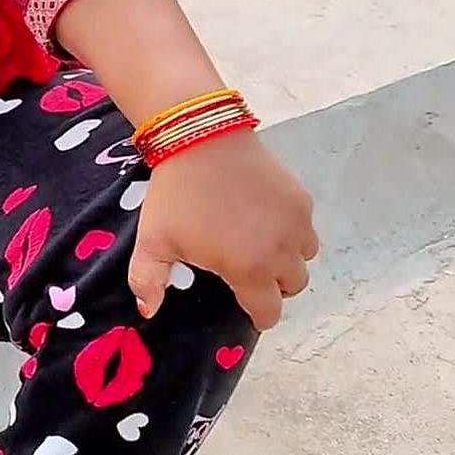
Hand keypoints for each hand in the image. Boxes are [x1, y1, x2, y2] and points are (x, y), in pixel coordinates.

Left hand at [128, 129, 318, 329]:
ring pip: (305, 257)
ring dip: (288, 259)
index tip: (246, 306)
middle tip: (247, 272)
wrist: (201, 139)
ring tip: (259, 247)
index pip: (269, 312)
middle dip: (275, 287)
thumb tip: (149, 311)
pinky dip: (292, 232)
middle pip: (293, 286)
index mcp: (248, 269)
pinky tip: (265, 220)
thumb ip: (148, 282)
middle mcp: (282, 250)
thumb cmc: (175, 196)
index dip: (258, 315)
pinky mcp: (301, 198)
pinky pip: (306, 228)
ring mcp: (296, 222)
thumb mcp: (152, 242)